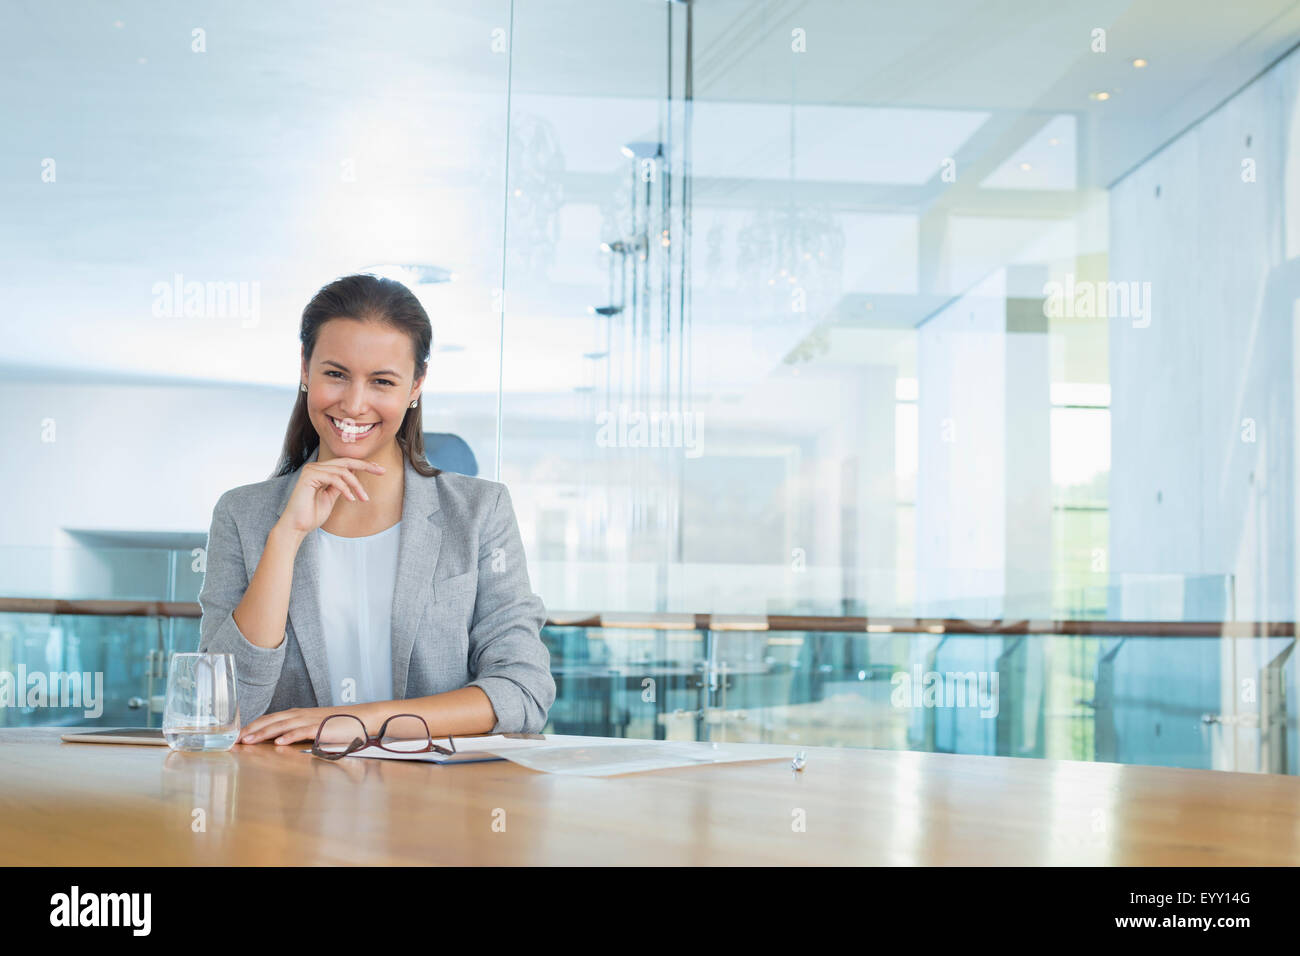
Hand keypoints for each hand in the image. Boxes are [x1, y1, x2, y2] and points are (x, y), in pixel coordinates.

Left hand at [239, 706, 370, 745]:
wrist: (361, 718)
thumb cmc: (338, 724)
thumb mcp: (313, 727)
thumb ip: (296, 732)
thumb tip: (279, 741)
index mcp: (296, 715)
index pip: (269, 719)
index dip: (252, 726)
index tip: (237, 736)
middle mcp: (300, 715)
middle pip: (270, 720)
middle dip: (251, 729)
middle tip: (234, 739)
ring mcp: (309, 720)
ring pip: (281, 725)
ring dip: (263, 733)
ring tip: (249, 741)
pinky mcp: (320, 728)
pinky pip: (302, 731)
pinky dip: (289, 736)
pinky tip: (278, 742)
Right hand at [277, 458, 384, 534]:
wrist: (297, 526)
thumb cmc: (312, 514)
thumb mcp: (332, 497)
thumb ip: (341, 485)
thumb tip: (354, 476)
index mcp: (321, 470)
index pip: (345, 463)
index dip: (363, 464)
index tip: (379, 469)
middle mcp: (315, 467)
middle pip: (346, 462)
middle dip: (366, 466)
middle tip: (381, 471)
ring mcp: (311, 470)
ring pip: (342, 471)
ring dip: (356, 485)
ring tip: (364, 498)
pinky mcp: (309, 476)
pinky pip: (334, 478)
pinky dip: (345, 488)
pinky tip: (351, 499)